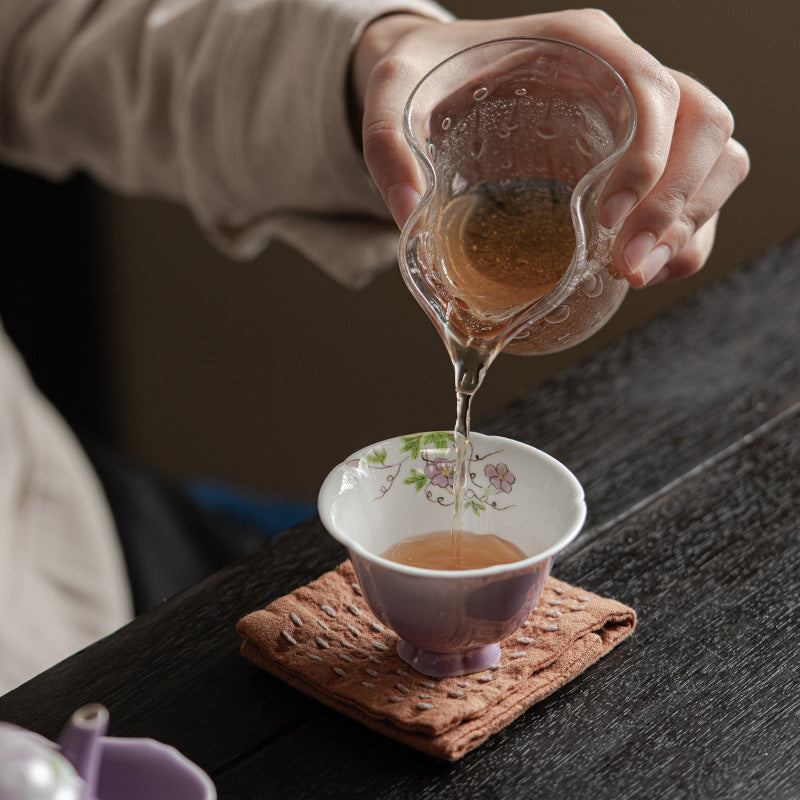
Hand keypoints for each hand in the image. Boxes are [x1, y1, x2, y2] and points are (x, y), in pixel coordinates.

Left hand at [352, 9, 749, 288]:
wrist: (436, 75)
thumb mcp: (394, 98)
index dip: (647, 160)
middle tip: (627, 266)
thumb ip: (389, 148)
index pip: (654, 91)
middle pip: (705, 127)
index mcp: (582, 47)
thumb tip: (409, 216)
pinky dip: (688, 232)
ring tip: (638, 274)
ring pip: (716, 158)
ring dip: (693, 222)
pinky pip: (694, 190)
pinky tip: (647, 269)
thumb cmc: (427, 78)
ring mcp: (639, 118)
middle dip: (679, 205)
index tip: (604, 221)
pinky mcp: (635, 158)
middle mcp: (623, 75)